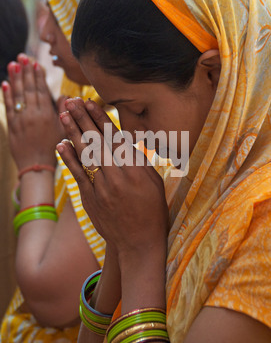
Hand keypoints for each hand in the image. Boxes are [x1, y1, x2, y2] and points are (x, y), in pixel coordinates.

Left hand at [2, 54, 62, 169]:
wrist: (36, 166)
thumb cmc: (53, 149)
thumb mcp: (65, 132)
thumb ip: (65, 113)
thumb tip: (67, 96)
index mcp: (47, 116)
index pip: (42, 91)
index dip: (38, 76)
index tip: (36, 63)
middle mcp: (33, 116)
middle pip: (29, 89)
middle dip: (25, 72)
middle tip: (22, 57)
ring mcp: (21, 120)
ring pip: (18, 96)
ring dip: (15, 78)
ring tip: (13, 64)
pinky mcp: (12, 126)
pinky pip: (9, 108)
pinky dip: (7, 95)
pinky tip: (5, 83)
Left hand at [57, 98, 168, 260]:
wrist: (139, 242)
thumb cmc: (152, 211)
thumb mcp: (154, 182)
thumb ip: (140, 161)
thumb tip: (126, 141)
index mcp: (136, 169)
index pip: (115, 137)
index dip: (100, 118)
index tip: (91, 102)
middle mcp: (118, 175)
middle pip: (96, 141)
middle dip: (82, 118)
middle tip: (71, 100)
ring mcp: (102, 187)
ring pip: (84, 154)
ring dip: (72, 132)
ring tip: (63, 114)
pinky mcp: (90, 199)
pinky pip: (77, 175)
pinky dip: (68, 158)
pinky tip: (61, 143)